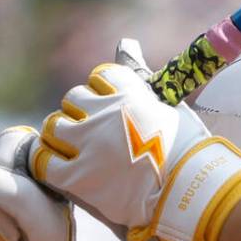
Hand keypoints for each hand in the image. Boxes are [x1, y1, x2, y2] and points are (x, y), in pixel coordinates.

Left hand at [29, 40, 240, 240]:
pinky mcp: (78, 177)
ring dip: (64, 137)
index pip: (101, 77)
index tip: (116, 111)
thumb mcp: (170, 108)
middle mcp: (106, 112)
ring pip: (55, 126)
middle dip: (82, 115)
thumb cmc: (190, 154)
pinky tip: (63, 171)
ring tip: (80, 155)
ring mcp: (90, 144)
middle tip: (98, 138)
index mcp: (132, 93)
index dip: (105, 93)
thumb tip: (124, 42)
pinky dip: (49, 163)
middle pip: (74, 99)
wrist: (195, 197)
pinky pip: (45, 161)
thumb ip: (141, 77)